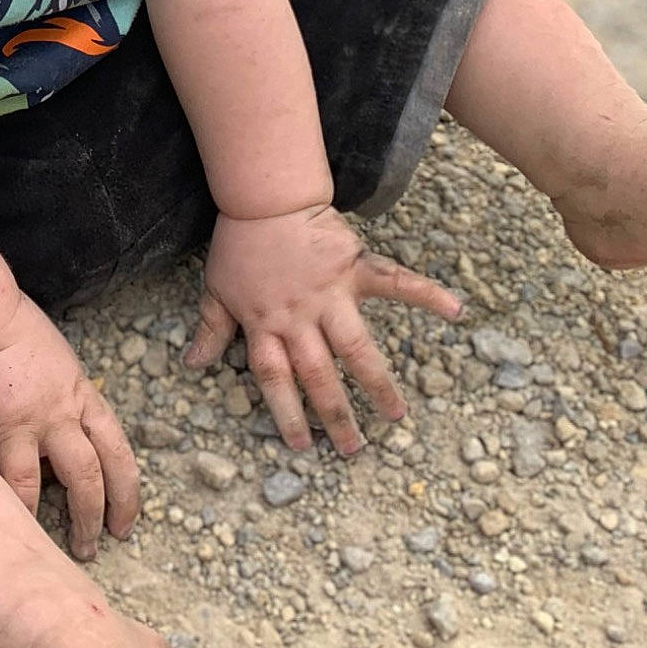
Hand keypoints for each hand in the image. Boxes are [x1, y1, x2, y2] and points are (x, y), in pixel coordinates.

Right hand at [0, 294, 138, 560]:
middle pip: (107, 465)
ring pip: (82, 477)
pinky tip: (24, 528)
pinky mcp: (11, 429)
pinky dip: (25, 507)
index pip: (116, 444)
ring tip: (83, 548)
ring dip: (86, 516)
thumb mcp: (46, 357)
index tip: (127, 511)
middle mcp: (71, 410)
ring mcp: (44, 421)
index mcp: (81, 392)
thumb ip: (50, 390)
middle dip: (115, 506)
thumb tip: (45, 417)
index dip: (127, 481)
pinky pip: (23, 479)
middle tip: (112, 537)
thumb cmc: (4, 328)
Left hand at [185, 205, 461, 454]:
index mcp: (266, 325)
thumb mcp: (216, 289)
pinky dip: (425, 293)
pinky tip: (454, 310)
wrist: (264, 198)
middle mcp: (299, 317)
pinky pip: (394, 282)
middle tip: (354, 449)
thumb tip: (191, 364)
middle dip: (335, 415)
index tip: (302, 445)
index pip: (275, 380)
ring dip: (376, 384)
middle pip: (318, 375)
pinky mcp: (354, 268)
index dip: (286, 414)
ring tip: (396, 415)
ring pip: (355, 348)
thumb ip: (211, 329)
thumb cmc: (238, 244)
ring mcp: (330, 295)